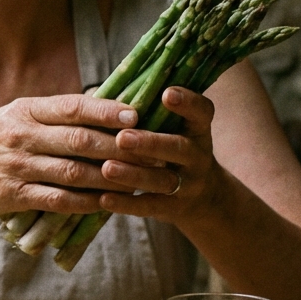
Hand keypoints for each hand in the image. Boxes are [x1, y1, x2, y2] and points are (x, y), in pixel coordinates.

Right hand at [0, 93, 142, 217]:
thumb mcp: (15, 117)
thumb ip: (55, 113)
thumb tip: (105, 101)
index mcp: (25, 111)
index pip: (73, 107)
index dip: (107, 111)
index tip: (138, 116)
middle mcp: (22, 136)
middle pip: (81, 140)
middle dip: (123, 148)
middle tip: (157, 153)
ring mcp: (18, 167)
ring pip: (75, 173)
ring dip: (113, 178)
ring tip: (144, 181)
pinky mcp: (14, 196)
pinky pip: (59, 200)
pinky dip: (87, 202)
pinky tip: (110, 203)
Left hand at [97, 87, 226, 222]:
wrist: (201, 198)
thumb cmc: (169, 149)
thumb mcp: (168, 129)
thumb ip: (143, 111)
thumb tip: (99, 91)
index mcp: (197, 129)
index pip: (202, 112)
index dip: (188, 102)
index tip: (167, 93)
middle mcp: (198, 155)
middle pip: (179, 148)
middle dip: (150, 142)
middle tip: (122, 138)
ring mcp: (189, 184)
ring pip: (162, 179)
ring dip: (134, 174)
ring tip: (107, 169)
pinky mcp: (174, 208)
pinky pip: (150, 206)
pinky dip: (127, 204)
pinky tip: (104, 199)